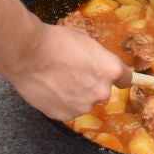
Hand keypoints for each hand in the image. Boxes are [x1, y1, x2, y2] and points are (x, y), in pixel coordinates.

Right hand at [6, 21, 130, 121]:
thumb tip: (96, 61)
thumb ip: (96, 56)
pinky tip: (50, 88)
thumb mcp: (84, 39)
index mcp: (110, 69)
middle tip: (73, 73)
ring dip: (76, 94)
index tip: (110, 76)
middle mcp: (101, 91)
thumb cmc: (55, 41)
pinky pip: (68, 109)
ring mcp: (82, 106)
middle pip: (102, 92)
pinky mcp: (64, 115)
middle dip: (91, 84)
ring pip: (84, 102)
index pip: (126, 78)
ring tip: (57, 80)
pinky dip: (61, 102)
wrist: (27, 54)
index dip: (116, 76)